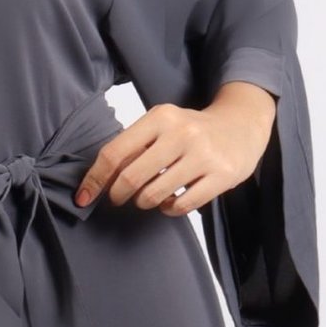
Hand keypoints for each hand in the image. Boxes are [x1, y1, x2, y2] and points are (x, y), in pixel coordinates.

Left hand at [73, 86, 277, 216]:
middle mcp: (181, 134)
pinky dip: (169, 209)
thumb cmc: (192, 129)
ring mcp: (203, 155)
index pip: (114, 153)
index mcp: (160, 117)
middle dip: (118, 194)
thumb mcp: (162, 124)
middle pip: (131, 178)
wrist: (242, 124)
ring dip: (144, 202)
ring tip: (148, 196)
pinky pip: (182, 206)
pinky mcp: (222, 176)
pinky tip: (170, 202)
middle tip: (119, 198)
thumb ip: (133, 146)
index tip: (83, 197)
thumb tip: (98, 179)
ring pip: (154, 195)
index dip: (94, 179)